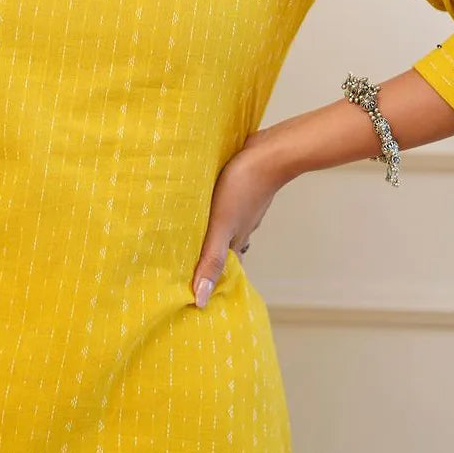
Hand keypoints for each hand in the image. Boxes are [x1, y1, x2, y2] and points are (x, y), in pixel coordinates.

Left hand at [191, 128, 281, 308]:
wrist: (269, 153)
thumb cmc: (243, 188)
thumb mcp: (222, 226)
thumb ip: (211, 259)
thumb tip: (201, 300)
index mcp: (235, 243)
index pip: (222, 273)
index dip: (210, 284)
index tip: (193, 295)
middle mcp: (240, 230)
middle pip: (222, 253)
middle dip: (206, 261)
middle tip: (183, 269)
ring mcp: (242, 211)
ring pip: (224, 230)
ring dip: (208, 237)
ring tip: (186, 240)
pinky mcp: (239, 192)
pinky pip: (224, 210)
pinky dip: (213, 215)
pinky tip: (202, 207)